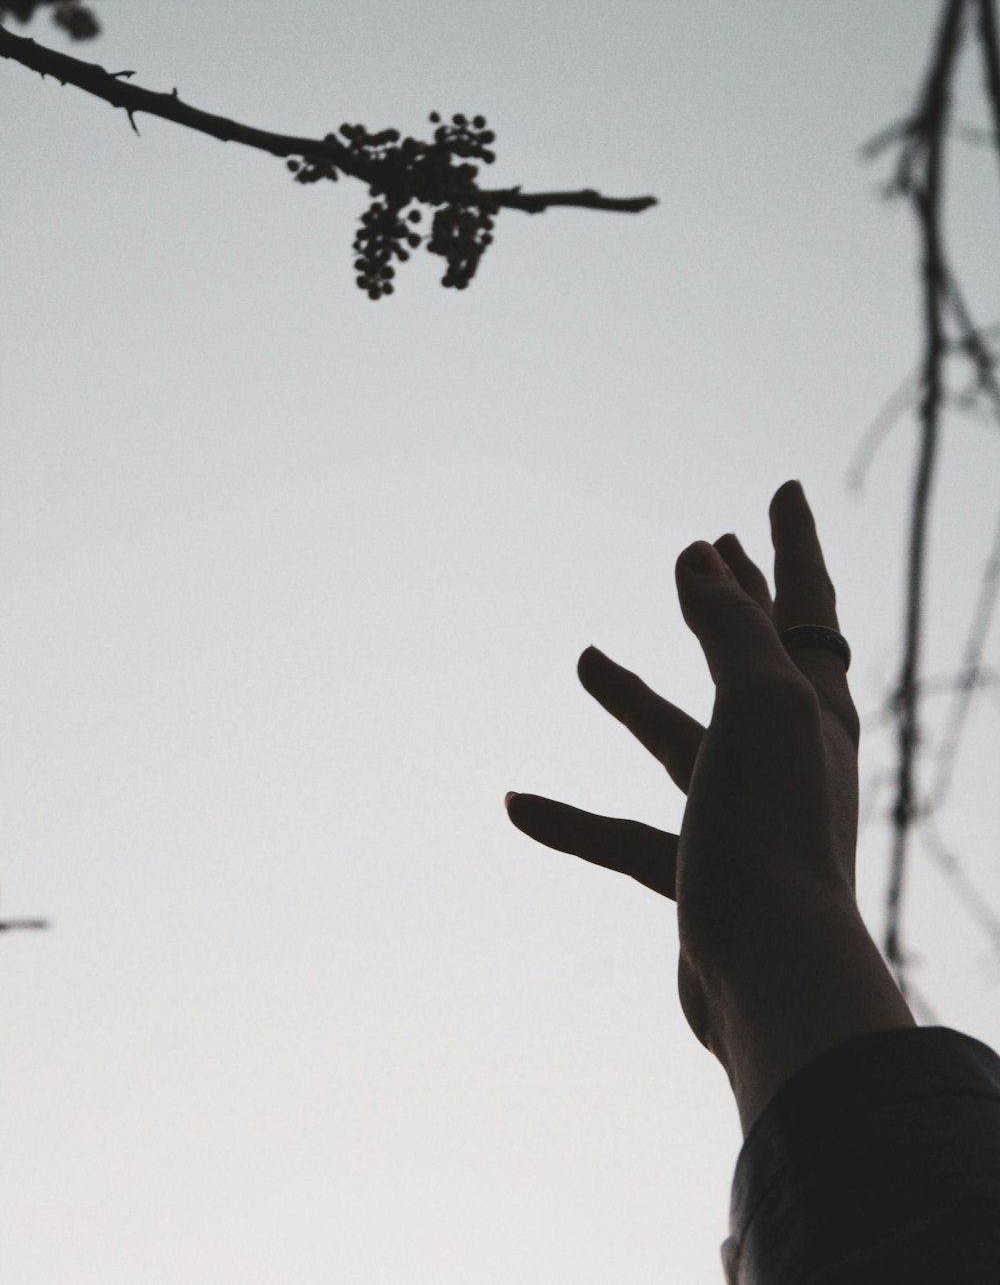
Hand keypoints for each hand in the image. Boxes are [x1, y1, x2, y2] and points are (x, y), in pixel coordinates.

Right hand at [506, 481, 911, 1128]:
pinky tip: (515, 805)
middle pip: (756, 657)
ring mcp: (742, 816)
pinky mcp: (699, 875)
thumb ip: (731, 625)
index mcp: (812, 708)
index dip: (794, 542)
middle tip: (710, 547)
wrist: (771, 979)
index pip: (809, 602)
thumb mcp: (761, 705)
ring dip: (634, 699)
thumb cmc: (774, 833)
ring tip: (585, 658)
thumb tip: (702, 555)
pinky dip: (573, 821)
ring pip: (680, 739)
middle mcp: (786, 756)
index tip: (780, 490)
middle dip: (735, 600)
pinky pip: (624, 837)